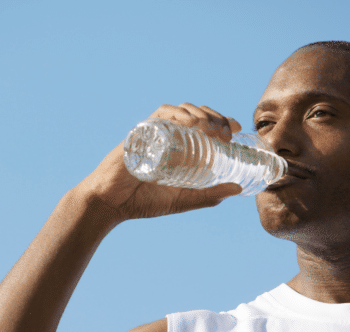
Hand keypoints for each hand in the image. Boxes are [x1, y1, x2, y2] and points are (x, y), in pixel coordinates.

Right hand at [76, 103, 243, 222]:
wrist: (111, 203)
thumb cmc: (143, 201)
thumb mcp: (183, 200)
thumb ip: (209, 196)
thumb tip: (238, 190)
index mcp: (179, 147)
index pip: (205, 125)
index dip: (223, 121)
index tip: (237, 129)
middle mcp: (168, 134)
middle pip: (197, 114)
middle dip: (216, 117)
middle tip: (228, 133)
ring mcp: (155, 131)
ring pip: (182, 110)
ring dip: (201, 114)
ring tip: (212, 129)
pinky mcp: (142, 131)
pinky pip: (162, 114)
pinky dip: (178, 114)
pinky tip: (191, 122)